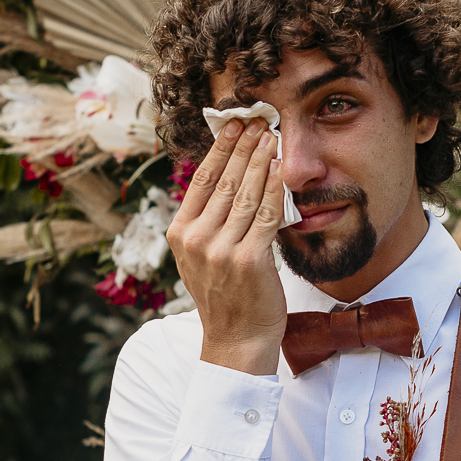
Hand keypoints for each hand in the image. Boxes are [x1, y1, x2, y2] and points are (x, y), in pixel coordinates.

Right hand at [166, 119, 289, 375]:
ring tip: (271, 136)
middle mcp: (196, 240)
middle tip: (257, 120)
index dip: (219, 149)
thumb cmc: (225, 297)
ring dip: (260, 160)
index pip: (200, 180)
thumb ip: (208, 222)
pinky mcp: (248, 260)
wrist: (236, 340)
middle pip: (223, 181)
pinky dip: (273, 188)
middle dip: (243, 146)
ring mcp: (221, 250)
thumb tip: (227, 176)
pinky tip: (280, 168)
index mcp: (180, 235)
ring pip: (244, 193)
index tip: (233, 125)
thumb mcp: (201, 257)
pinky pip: (265, 215)